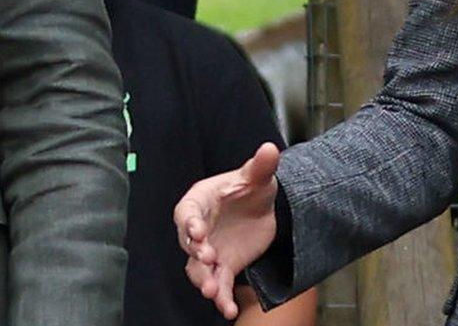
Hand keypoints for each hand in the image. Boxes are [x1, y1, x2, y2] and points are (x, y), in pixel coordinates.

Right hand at [176, 142, 280, 320]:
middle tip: (208, 259)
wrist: (264, 209)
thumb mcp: (257, 176)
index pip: (188, 212)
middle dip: (196, 253)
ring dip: (204, 281)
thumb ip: (260, 166)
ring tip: (212, 293)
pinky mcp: (223, 267)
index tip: (196, 231)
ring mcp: (209, 251)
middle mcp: (199, 229)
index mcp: (200, 202)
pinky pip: (218, 285)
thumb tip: (270, 149)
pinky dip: (222, 298)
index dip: (190, 222)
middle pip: (189, 244)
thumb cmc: (250, 188)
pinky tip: (228, 309)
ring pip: (198, 270)